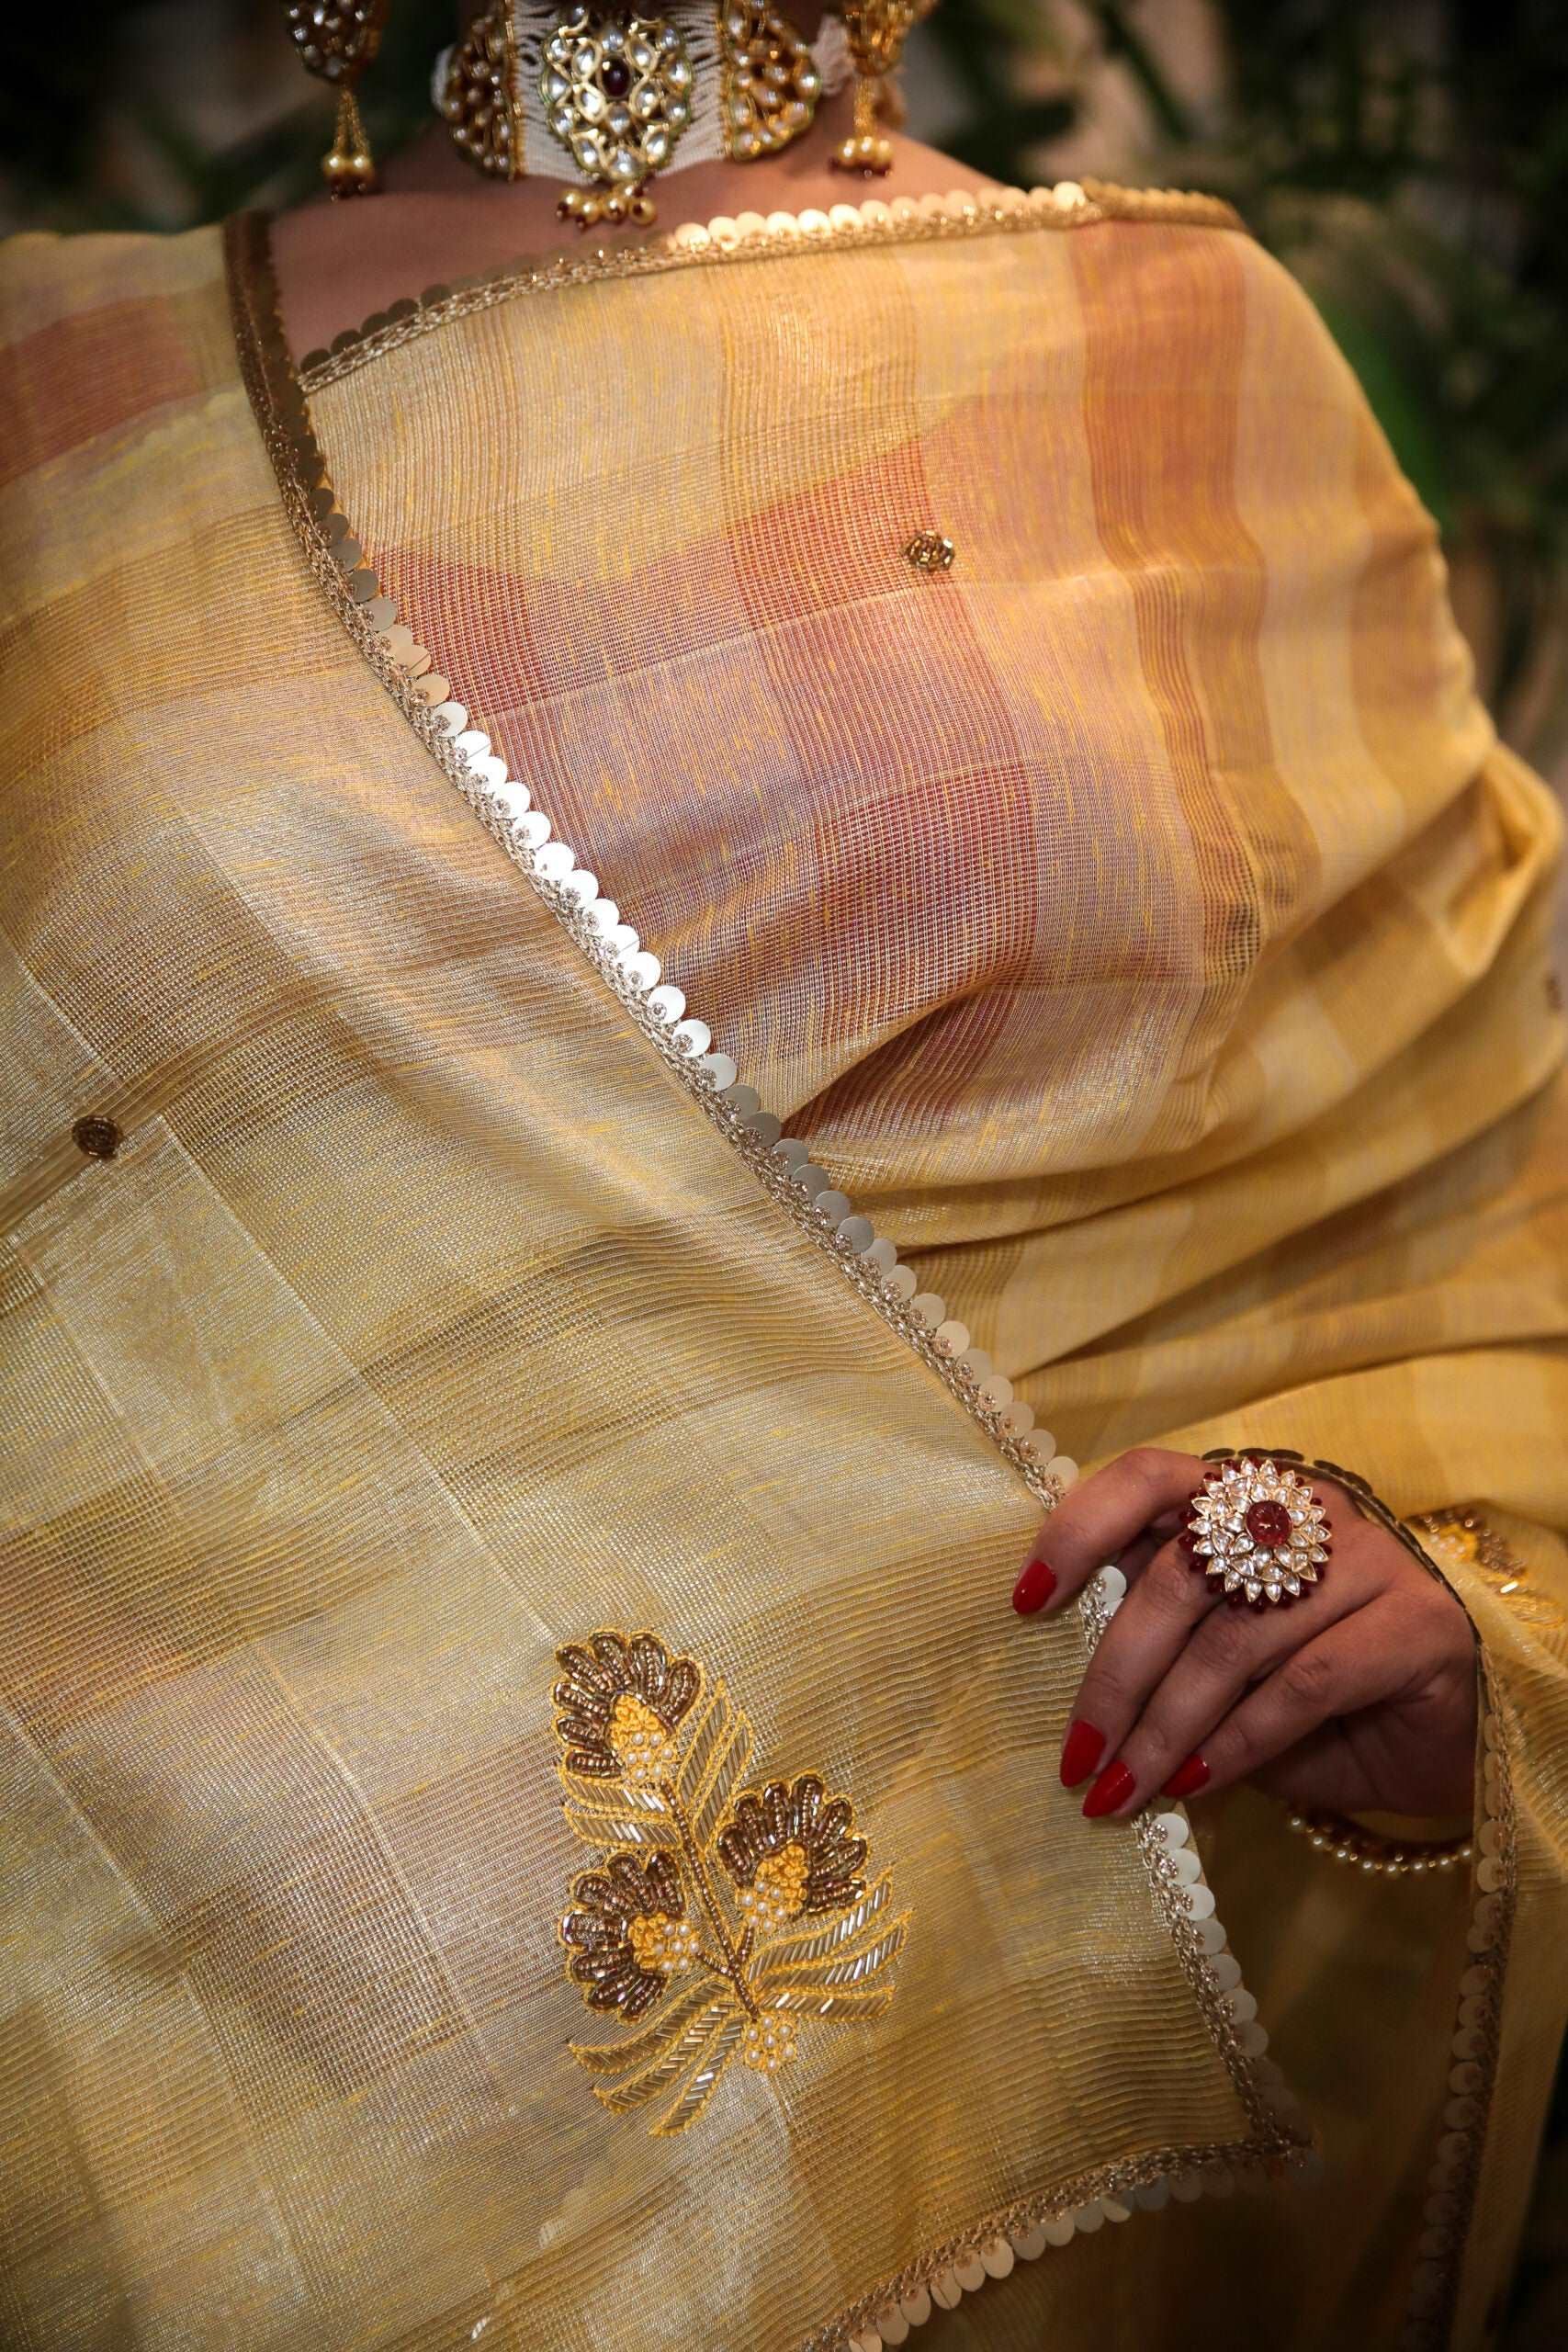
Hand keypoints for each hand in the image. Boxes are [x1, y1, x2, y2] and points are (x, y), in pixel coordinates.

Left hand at [1012, 1447, 1477, 1819]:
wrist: (1444, 1746)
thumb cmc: (1315, 1706)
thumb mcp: (1223, 1669)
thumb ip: (1164, 1650)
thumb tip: (1075, 1699)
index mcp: (1244, 1498)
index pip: (1147, 1478)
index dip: (1079, 1529)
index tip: (1026, 1603)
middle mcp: (1305, 1510)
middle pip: (1180, 1574)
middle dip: (1115, 1674)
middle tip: (1076, 1754)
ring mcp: (1368, 1559)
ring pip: (1234, 1638)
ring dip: (1166, 1727)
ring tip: (1121, 1789)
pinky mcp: (1418, 1623)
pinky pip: (1302, 1682)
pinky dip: (1237, 1740)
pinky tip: (1196, 1784)